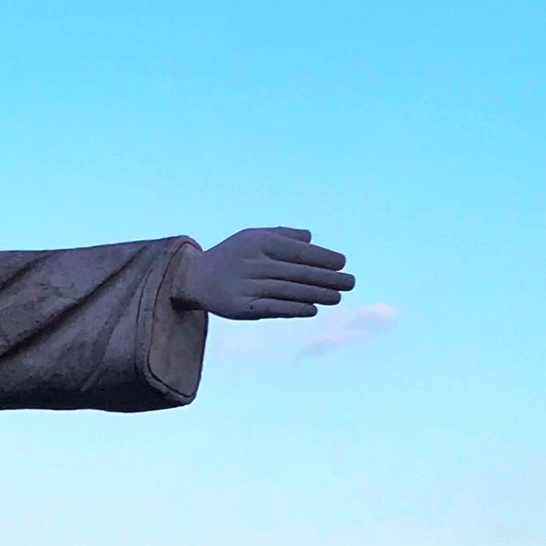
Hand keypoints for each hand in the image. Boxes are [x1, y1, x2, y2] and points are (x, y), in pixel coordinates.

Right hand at [171, 227, 353, 319]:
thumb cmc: (231, 254)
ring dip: (317, 295)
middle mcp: (253, 262)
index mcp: (259, 242)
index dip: (321, 257)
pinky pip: (272, 308)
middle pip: (298, 272)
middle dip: (327, 278)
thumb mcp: (253, 236)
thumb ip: (282, 236)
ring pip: (289, 291)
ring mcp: (246, 286)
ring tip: (338, 297)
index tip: (342, 263)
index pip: (297, 250)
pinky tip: (312, 309)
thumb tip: (311, 238)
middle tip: (351, 282)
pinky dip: (294, 309)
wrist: (194, 277)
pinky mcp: (240, 308)